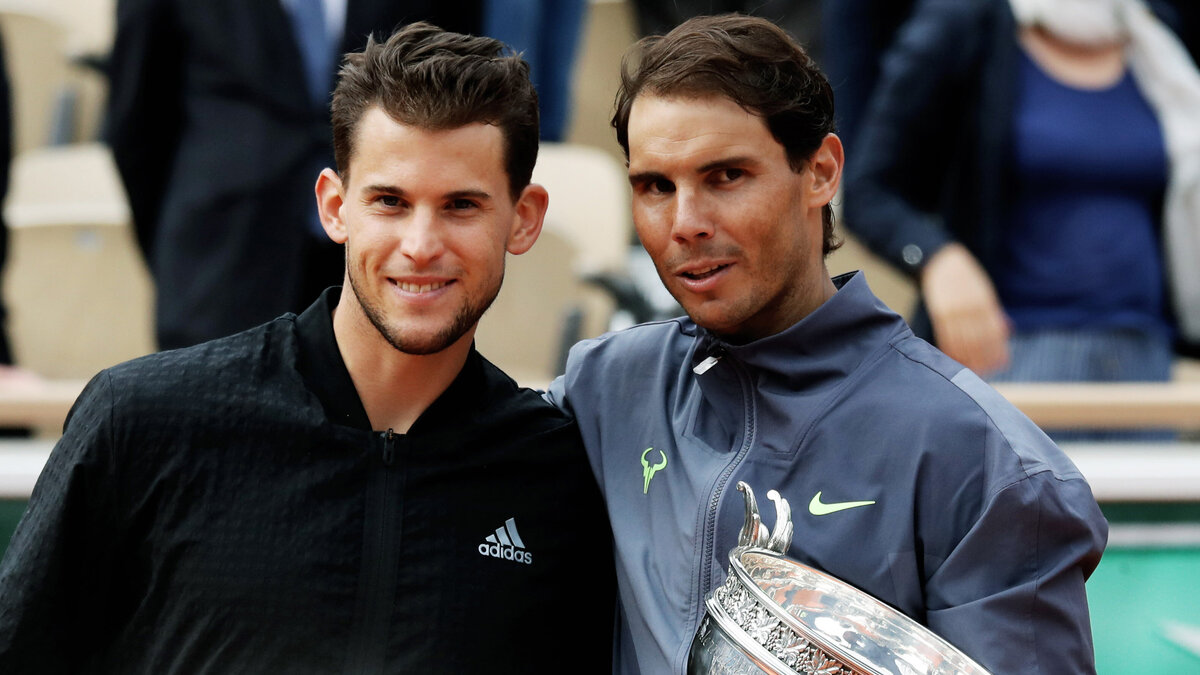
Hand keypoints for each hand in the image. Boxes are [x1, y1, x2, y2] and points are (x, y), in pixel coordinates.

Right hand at [920, 243, 1010, 375]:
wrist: (942, 262)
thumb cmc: (966, 278)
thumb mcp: (984, 290)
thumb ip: (993, 311)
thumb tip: (1005, 331)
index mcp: (985, 302)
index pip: (995, 332)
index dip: (998, 350)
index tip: (1001, 364)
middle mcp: (970, 308)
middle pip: (979, 340)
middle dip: (984, 359)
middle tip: (986, 373)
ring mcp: (954, 311)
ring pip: (963, 341)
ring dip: (968, 358)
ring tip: (971, 371)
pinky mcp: (939, 313)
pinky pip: (946, 336)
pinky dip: (951, 350)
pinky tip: (954, 358)